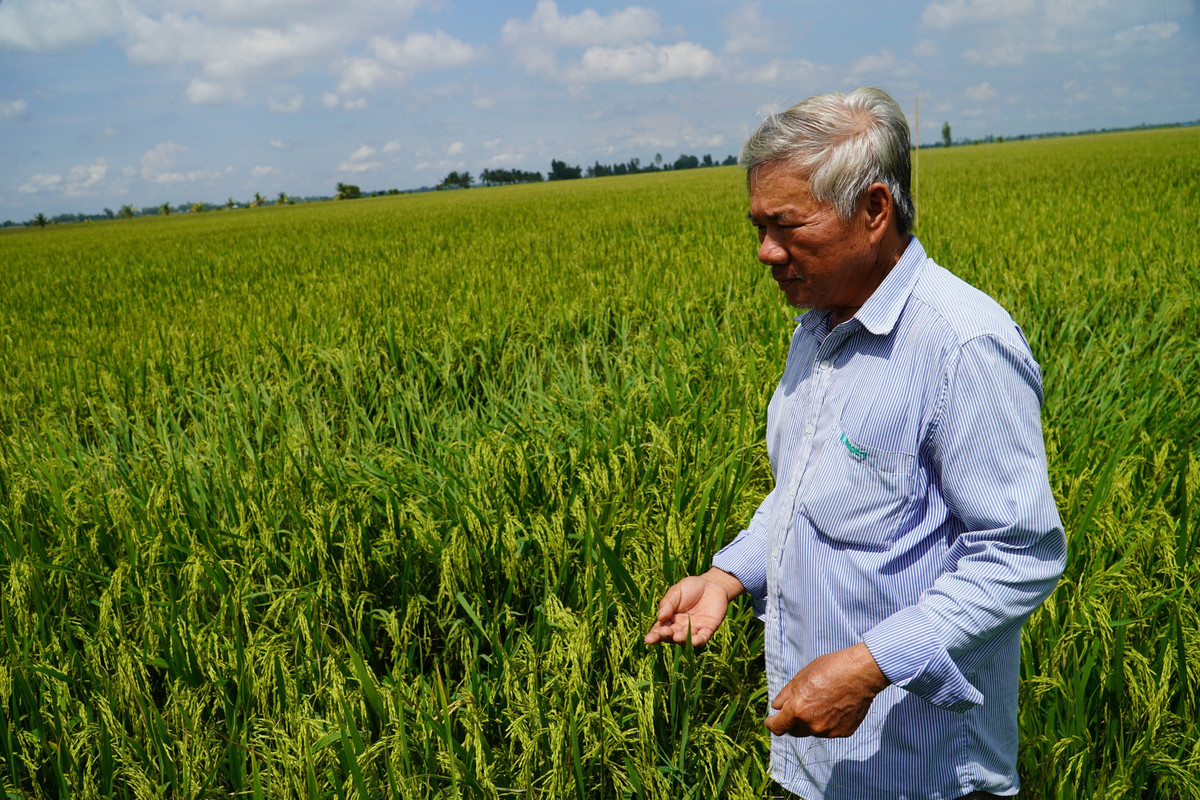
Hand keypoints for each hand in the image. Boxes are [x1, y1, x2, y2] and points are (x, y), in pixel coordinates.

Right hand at [644, 568, 743, 646]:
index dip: (654, 635)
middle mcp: (681, 627)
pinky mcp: (708, 629)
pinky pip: (703, 638)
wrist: (712, 584)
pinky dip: (699, 641)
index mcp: (670, 619)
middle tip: (665, 632)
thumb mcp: (676, 591)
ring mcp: (694, 629)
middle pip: (671, 636)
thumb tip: (659, 617)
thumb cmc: (691, 587)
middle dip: (667, 636)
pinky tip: (695, 641)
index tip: (648, 639)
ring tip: (678, 637)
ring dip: (682, 640)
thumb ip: (668, 604)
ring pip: (686, 639)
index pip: (660, 629)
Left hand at [765, 642, 888, 737]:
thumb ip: (786, 694)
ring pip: (812, 730)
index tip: (771, 720)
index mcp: (798, 710)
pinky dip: (828, 722)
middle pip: (794, 731)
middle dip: (792, 721)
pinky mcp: (843, 732)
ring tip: (822, 701)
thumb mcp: (802, 676)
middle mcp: (812, 725)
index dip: (772, 723)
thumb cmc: (830, 669)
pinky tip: (835, 706)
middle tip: (799, 706)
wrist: (861, 673)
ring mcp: (829, 731)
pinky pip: (829, 730)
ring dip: (811, 721)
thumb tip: (776, 706)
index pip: (778, 727)